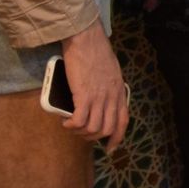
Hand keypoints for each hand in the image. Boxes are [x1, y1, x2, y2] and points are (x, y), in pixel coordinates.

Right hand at [58, 21, 128, 150]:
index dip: (117, 138)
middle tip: (81, 133)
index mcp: (119, 92)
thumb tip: (100, 99)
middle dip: (93, 137)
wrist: (87, 39)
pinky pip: (80, 121)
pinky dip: (71, 125)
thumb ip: (109, 87)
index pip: (123, 122)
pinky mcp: (84, 95)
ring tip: (71, 126)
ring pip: (93, 128)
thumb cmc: (96, 52)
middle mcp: (112, 97)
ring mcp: (99, 97)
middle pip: (107, 129)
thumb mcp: (111, 72)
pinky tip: (65, 122)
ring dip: (80, 132)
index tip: (110, 148)